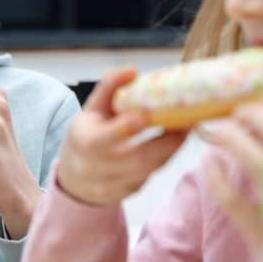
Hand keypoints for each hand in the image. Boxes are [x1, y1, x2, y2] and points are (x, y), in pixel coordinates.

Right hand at [56, 67, 188, 205]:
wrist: (76, 176)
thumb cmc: (87, 133)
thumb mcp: (91, 108)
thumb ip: (109, 87)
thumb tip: (133, 70)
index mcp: (85, 143)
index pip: (104, 139)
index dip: (126, 127)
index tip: (146, 113)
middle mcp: (97, 168)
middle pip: (136, 158)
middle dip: (165, 142)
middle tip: (186, 122)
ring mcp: (112, 184)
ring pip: (148, 169)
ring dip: (170, 150)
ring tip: (185, 130)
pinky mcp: (127, 192)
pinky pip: (149, 175)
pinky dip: (163, 159)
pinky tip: (173, 144)